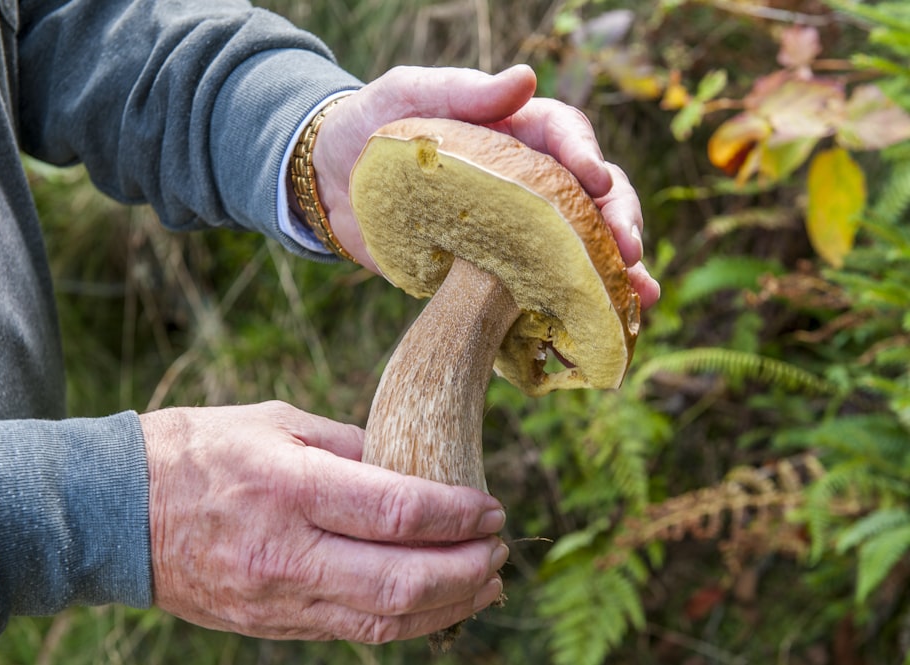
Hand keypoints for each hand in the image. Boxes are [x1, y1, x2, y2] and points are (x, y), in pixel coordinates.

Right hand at [141, 401, 507, 642]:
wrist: (117, 511)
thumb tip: (411, 467)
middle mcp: (286, 552)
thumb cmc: (199, 450)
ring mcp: (278, 598)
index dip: (458, 514)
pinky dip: (404, 621)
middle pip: (400, 581)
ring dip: (447, 606)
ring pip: (383, 620)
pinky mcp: (271, 624)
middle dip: (466, 570)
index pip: (397, 511)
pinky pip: (352, 631)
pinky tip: (434, 604)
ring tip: (486, 584)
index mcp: (288, 487)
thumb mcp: (276, 422)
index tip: (491, 507)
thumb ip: (349, 446)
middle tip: (500, 550)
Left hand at [313, 65, 660, 308]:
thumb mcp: (408, 95)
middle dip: (618, 220)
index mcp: (513, 131)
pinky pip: (542, 286)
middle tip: (629, 250)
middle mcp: (526, 180)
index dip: (586, 154)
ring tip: (641, 295)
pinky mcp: (496, 270)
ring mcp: (516, 229)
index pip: (564, 135)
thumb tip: (525, 77)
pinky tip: (602, 324)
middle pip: (590, 196)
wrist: (332, 185)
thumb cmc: (373, 128)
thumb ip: (460, 90)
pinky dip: (574, 304)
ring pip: (580, 246)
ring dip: (615, 270)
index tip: (595, 181)